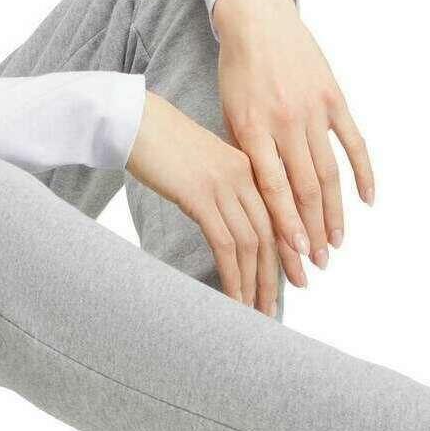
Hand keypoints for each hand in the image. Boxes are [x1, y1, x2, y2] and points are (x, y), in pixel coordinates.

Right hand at [125, 89, 283, 315]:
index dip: (287, 249)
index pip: (277, 214)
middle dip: (275, 275)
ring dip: (255, 282)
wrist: (135, 120)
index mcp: (247, 163)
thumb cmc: (161, 139)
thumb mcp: (204, 159)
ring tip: (253, 310)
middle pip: (270, 232)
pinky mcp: (199, 196)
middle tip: (274, 306)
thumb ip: (223, 183)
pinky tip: (233, 295)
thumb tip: (228, 219)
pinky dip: (233, 275)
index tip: (294, 277)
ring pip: (251, 243)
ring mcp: (222, 184)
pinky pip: (224, 243)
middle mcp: (242, 174)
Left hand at [213, 0, 374, 287]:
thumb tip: (259, 195)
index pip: (272, 189)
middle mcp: (284, 121)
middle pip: (303, 189)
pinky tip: (368, 201)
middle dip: (311, 231)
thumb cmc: (237, 68)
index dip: (285, 226)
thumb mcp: (228, 109)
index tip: (294, 258)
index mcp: (252, 127)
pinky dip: (364, 173)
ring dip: (335, 213)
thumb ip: (244, 149)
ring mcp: (312, 109)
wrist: (257, 19)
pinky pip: (353, 142)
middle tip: (319, 264)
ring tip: (337, 244)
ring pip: (329, 172)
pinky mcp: (333, 97)